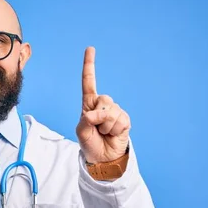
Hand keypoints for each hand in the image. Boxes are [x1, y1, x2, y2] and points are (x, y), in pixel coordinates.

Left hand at [75, 47, 129, 163]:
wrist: (103, 158)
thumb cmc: (90, 144)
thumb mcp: (81, 132)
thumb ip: (86, 121)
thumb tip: (95, 114)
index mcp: (89, 105)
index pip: (88, 82)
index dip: (89, 66)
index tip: (90, 49)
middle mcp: (102, 105)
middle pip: (103, 99)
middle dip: (98, 116)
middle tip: (97, 129)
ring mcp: (115, 111)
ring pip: (111, 112)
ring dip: (106, 126)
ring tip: (104, 133)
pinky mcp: (125, 119)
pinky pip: (120, 120)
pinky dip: (114, 130)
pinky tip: (113, 134)